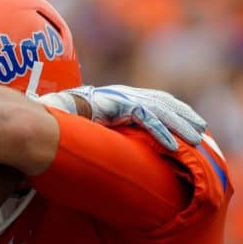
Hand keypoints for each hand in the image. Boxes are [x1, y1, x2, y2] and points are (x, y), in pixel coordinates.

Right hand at [40, 85, 206, 150]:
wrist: (41, 116)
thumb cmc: (55, 123)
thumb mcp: (83, 126)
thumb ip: (97, 132)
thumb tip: (96, 148)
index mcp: (116, 97)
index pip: (150, 99)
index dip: (170, 108)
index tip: (185, 119)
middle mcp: (121, 95)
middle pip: (161, 103)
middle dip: (182, 115)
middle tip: (201, 129)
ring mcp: (119, 99)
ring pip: (159, 111)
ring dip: (179, 126)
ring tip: (197, 139)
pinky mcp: (116, 106)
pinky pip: (145, 120)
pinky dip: (161, 133)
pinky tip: (173, 147)